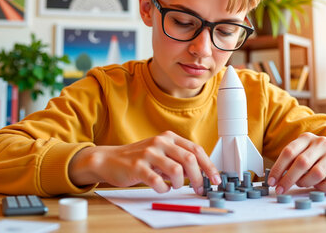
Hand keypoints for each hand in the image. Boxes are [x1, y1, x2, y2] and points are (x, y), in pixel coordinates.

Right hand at [69, 131, 221, 193]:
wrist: (110, 159)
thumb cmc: (139, 158)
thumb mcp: (161, 154)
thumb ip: (179, 160)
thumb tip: (201, 175)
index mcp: (169, 137)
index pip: (196, 150)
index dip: (209, 166)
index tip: (215, 179)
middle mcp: (160, 142)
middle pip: (189, 159)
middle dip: (199, 177)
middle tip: (199, 188)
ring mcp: (148, 153)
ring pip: (176, 171)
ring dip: (179, 183)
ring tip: (174, 186)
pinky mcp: (137, 166)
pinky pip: (158, 181)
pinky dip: (163, 188)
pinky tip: (161, 187)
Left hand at [267, 132, 325, 193]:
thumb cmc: (318, 157)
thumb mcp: (303, 153)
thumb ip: (290, 162)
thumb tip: (275, 178)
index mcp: (307, 138)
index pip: (289, 152)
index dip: (278, 168)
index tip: (272, 181)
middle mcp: (322, 143)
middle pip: (301, 162)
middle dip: (288, 179)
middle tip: (280, 189)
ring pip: (316, 173)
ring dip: (305, 183)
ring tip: (302, 184)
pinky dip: (320, 187)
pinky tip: (317, 186)